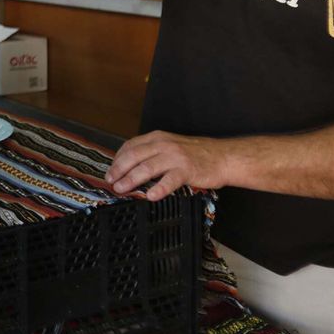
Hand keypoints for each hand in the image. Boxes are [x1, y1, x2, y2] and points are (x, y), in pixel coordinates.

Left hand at [106, 131, 232, 199]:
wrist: (223, 157)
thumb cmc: (196, 154)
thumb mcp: (170, 147)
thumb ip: (152, 153)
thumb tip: (130, 167)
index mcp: (158, 138)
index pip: (130, 146)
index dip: (117, 159)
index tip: (110, 171)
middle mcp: (164, 145)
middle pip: (134, 156)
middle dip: (119, 170)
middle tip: (111, 182)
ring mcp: (175, 157)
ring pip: (147, 167)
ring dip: (131, 179)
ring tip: (122, 189)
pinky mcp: (186, 170)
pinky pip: (169, 180)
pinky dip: (159, 188)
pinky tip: (150, 195)